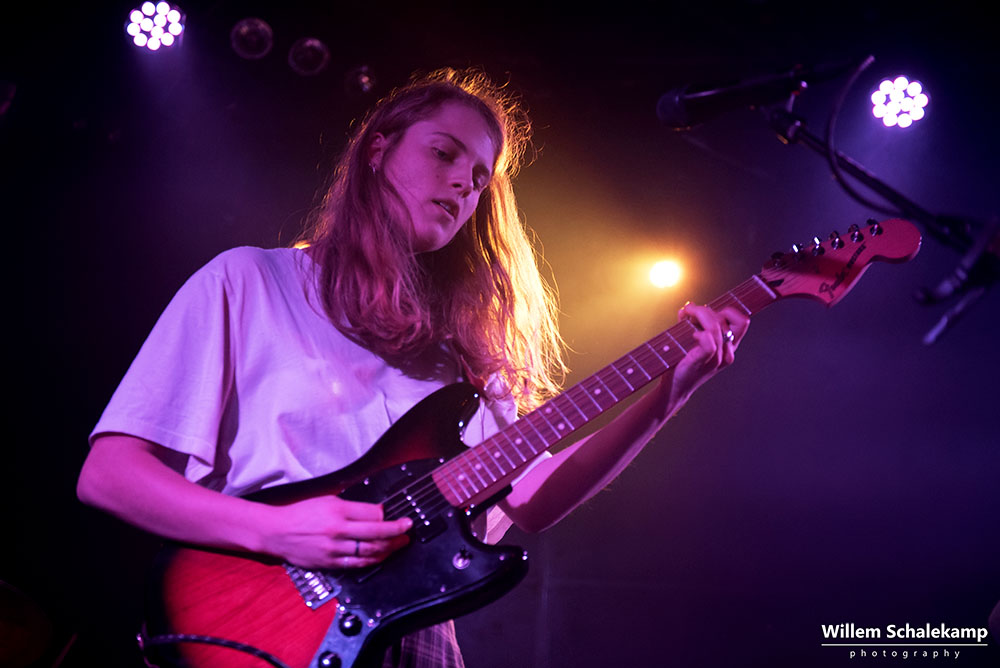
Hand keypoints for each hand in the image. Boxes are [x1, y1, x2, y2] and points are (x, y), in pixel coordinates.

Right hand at [261, 495, 411, 569]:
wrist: (276, 532)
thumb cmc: (301, 513)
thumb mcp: (327, 501)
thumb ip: (352, 507)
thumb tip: (376, 511)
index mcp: (337, 510)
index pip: (372, 513)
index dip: (388, 515)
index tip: (398, 515)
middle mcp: (337, 530)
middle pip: (376, 532)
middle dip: (396, 531)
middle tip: (408, 528)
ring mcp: (334, 548)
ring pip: (369, 551)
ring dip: (389, 548)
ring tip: (400, 543)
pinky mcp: (329, 563)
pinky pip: (357, 564)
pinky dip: (373, 561)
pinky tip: (382, 556)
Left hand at [668, 303, 749, 404]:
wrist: (674, 387)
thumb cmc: (682, 363)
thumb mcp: (691, 339)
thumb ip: (692, 322)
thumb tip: (689, 306)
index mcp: (728, 346)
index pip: (742, 321)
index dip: (728, 310)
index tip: (709, 309)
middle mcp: (727, 352)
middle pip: (728, 320)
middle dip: (707, 310)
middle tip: (689, 311)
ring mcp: (718, 358)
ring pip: (716, 327)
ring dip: (699, 315)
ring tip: (685, 316)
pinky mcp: (704, 362)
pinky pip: (709, 342)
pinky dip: (699, 333)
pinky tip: (690, 335)